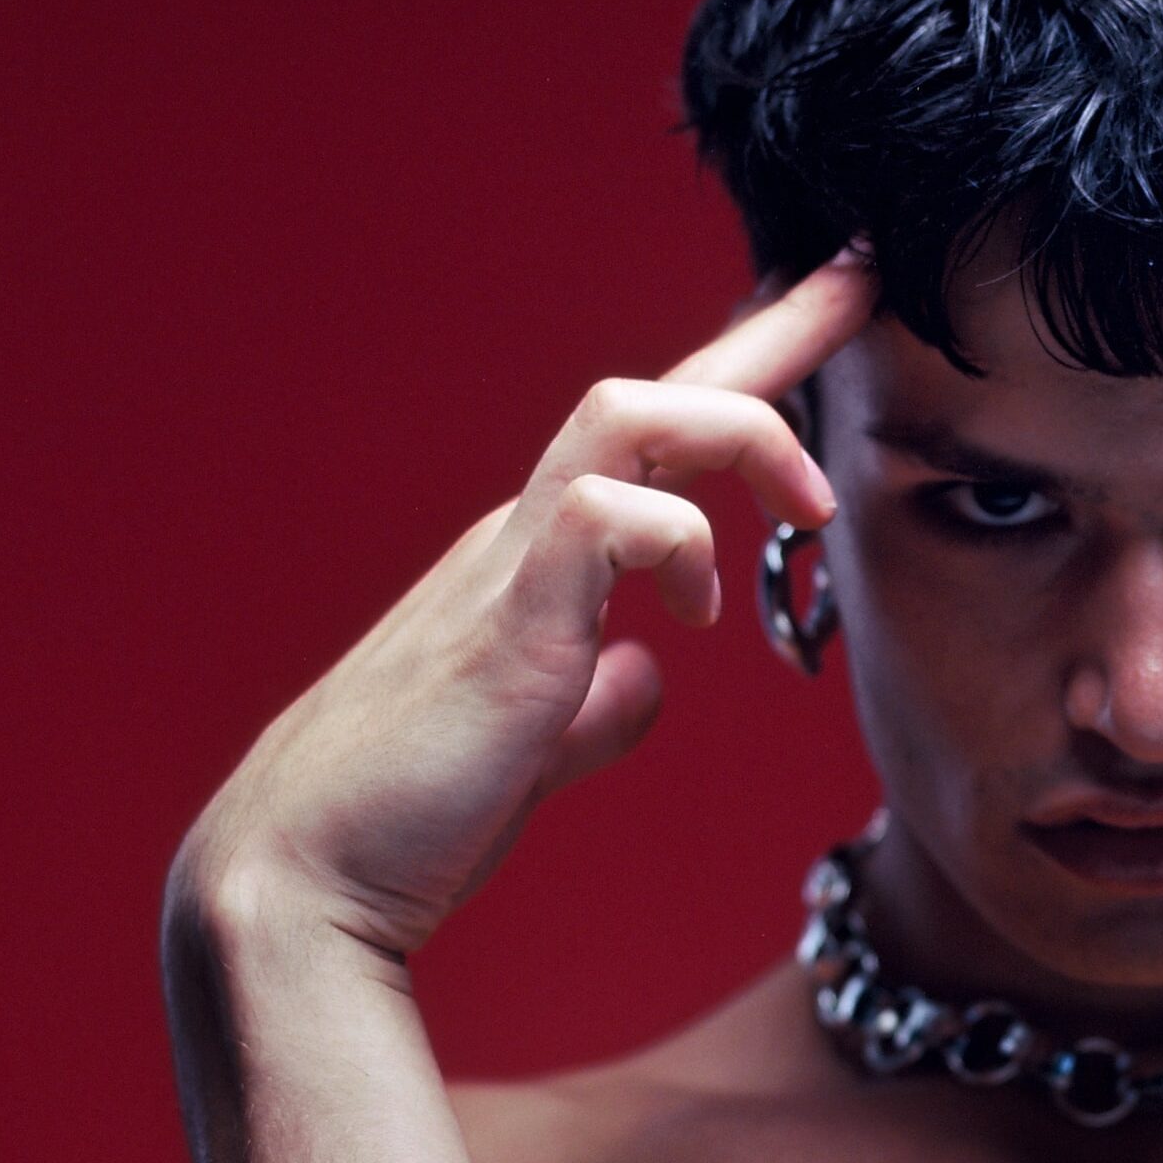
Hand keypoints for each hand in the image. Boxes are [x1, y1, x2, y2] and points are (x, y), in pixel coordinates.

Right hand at [173, 255, 872, 962]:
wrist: (303, 879)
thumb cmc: (409, 816)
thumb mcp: (538, 747)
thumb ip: (595, 704)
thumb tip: (645, 675)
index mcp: (535, 558)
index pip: (650, 440)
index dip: (741, 372)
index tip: (827, 309)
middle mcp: (521, 535)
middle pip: (654, 391)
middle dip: (768, 334)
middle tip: (859, 283)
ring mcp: (507, 567)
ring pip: (626, 414)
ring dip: (738, 432)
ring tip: (807, 508)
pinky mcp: (507, 622)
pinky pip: (606, 517)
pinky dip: (677, 542)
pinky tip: (693, 618)